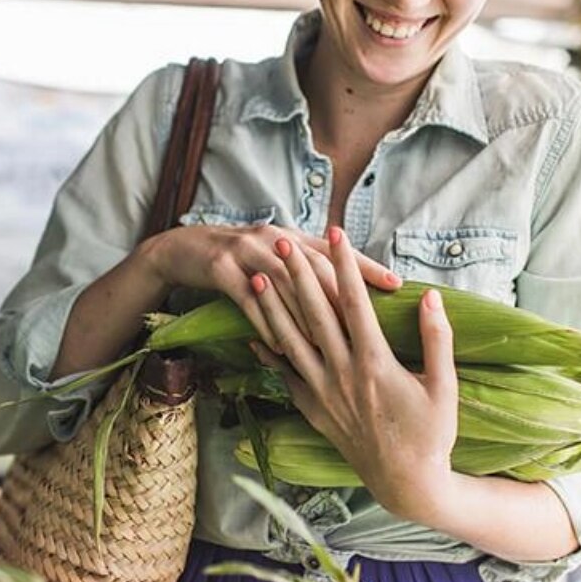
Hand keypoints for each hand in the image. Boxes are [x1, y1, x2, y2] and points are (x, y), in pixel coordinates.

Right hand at [137, 223, 400, 352]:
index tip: (397, 282)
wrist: (183, 249)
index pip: (336, 252)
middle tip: (370, 322)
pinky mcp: (221, 269)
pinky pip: (249, 300)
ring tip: (332, 342)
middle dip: (344, 293)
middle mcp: (274, 238)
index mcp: (292, 235)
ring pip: (285, 284)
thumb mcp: (274, 254)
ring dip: (307, 314)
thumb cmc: (239, 260)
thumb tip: (350, 291)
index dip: (367, 266)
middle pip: (314, 265)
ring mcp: (246, 252)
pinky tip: (283, 346)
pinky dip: (267, 323)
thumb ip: (306, 267)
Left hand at [250, 226, 458, 522]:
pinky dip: (268, 352)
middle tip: (284, 243)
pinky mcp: (313, 409)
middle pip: (315, 314)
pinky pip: (284, 375)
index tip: (336, 235)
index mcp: (376, 363)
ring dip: (273, 307)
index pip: (355, 302)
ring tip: (259, 276)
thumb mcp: (444, 386)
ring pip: (291, 341)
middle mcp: (343, 374)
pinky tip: (253, 332)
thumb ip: (437, 338)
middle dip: (299, 275)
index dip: (344, 266)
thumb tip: (431, 295)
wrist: (405, 483)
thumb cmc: (431, 434)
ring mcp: (323, 392)